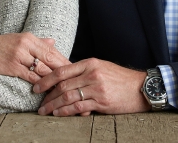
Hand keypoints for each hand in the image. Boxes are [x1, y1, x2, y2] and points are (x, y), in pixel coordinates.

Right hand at [0, 33, 69, 83]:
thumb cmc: (1, 45)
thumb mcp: (20, 39)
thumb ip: (38, 41)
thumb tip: (54, 42)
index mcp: (30, 37)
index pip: (51, 49)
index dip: (63, 59)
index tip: (73, 67)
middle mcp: (26, 45)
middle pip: (49, 58)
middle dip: (62, 69)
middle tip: (73, 77)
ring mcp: (19, 56)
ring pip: (41, 68)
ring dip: (53, 78)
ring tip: (62, 85)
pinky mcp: (13, 67)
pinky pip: (30, 76)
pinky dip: (40, 83)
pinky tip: (46, 89)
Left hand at [33, 58, 150, 115]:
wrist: (140, 87)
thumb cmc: (120, 78)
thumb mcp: (101, 67)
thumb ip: (84, 70)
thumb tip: (65, 77)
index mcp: (90, 63)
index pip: (62, 70)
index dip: (47, 79)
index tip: (37, 86)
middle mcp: (92, 74)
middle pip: (63, 85)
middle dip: (47, 95)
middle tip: (38, 103)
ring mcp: (96, 88)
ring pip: (68, 96)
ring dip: (53, 105)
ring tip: (44, 111)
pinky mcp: (101, 102)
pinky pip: (78, 107)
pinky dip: (66, 111)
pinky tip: (58, 114)